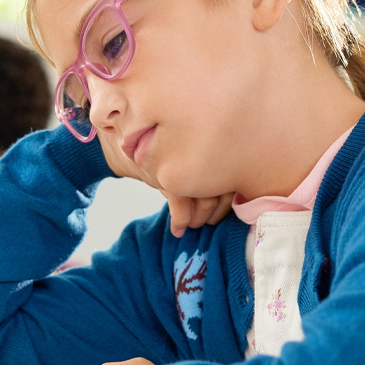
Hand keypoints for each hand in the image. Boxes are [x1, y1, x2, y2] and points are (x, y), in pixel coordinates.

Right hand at [97, 130, 234, 236]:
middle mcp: (207, 151)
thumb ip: (208, 166)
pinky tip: (178, 229)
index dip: (228, 202)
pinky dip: (181, 220)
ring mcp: (187, 161)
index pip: (234, 179)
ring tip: (193, 225)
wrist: (130, 135)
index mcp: (217, 145)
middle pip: (223, 191)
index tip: (219, 213)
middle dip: (215, 213)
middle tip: (208, 222)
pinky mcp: (166, 174)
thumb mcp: (187, 151)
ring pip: (205, 200)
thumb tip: (227, 197)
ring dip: (199, 218)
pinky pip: (181, 204)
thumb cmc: (164, 146)